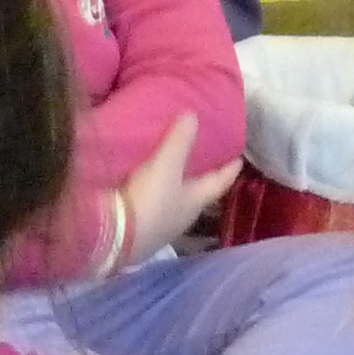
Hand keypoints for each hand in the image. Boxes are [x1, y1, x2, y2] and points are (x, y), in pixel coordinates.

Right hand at [119, 114, 240, 266]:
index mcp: (196, 201)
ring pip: (174, 203)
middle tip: (203, 161)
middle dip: (200, 179)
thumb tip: (194, 115)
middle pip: (197, 194)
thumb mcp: (166, 166)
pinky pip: (150, 210)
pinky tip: (144, 190)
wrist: (114, 238)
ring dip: (174, 188)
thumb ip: (179, 142)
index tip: (239, 160)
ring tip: (172, 172)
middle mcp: (183, 217)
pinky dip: (152, 197)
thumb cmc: (150, 201)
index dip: (229, 170)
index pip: (220, 182)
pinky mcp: (138, 233)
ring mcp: (161, 228)